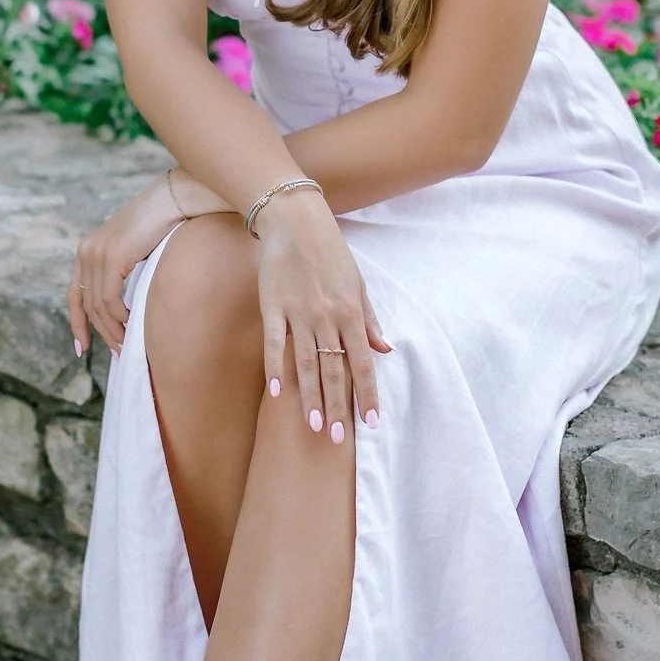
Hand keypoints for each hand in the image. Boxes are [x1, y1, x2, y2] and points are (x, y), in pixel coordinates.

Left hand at [68, 174, 185, 358]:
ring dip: (112, 329)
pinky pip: (109, 298)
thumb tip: (121, 307)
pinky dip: (120, 316)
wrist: (171, 201)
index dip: (76, 324)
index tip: (81, 348)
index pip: (73, 295)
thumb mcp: (131, 251)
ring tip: (126, 345)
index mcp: (86, 251)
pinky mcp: (112, 257)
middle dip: (100, 333)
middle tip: (117, 353)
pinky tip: (132, 323)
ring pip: (98, 306)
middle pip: (85, 305)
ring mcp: (96, 253)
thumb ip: (119, 272)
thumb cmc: (159, 226)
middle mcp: (86, 252)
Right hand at [253, 192, 391, 438]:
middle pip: (335, 370)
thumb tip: (386, 349)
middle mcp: (328, 317)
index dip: (367, 395)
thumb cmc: (331, 253)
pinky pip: (275, 343)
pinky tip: (277, 393)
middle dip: (339, 406)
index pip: (363, 363)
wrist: (296, 222)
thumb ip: (370, 319)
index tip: (371, 424)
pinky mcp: (273, 307)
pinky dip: (275, 368)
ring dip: (311, 397)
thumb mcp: (358, 284)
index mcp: (351, 313)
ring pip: (306, 364)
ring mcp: (299, 314)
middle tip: (338, 438)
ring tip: (314, 426)